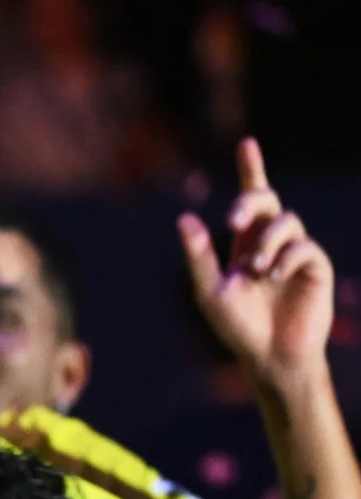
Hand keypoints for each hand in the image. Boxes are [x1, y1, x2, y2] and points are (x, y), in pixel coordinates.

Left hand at [179, 137, 333, 394]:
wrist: (269, 355)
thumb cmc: (237, 326)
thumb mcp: (210, 291)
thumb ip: (199, 256)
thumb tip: (183, 218)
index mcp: (244, 242)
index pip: (251, 199)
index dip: (251, 169)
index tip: (247, 143)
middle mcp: (271, 240)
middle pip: (266, 200)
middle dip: (249, 202)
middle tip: (232, 223)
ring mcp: (295, 251)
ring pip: (285, 222)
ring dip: (265, 242)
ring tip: (254, 270)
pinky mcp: (315, 266)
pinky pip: (303, 247)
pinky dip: (285, 258)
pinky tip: (272, 277)